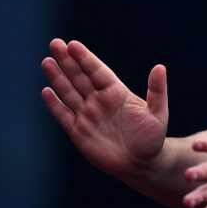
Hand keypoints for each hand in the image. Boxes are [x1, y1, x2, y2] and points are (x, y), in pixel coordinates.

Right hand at [41, 39, 168, 176]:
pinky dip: (55, 104)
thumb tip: (160, 67)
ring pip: (69, 92)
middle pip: (80, 77)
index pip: (97, 71)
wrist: (141, 164)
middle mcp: (99, 100)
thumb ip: (156, 91)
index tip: (73, 44)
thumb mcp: (158, 113)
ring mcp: (87, 115)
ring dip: (57, 77)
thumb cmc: (152, 137)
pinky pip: (64, 115)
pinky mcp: (79, 132)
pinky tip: (46, 91)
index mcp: (116, 92)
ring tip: (46, 61)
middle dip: (67, 61)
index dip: (85, 58)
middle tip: (55, 43)